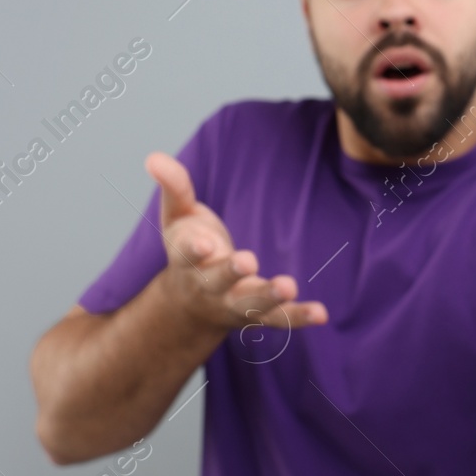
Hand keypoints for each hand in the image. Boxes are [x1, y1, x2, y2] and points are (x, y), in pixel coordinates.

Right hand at [144, 152, 326, 333]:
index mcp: (187, 261)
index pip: (186, 255)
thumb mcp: (178, 217)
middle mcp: (209, 286)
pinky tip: (321, 313)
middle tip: (247, 260)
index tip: (202, 243)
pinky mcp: (258, 314)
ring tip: (288, 286)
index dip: (193, 249)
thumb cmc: (189, 248)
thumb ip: (174, 187)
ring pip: (250, 304)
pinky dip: (299, 316)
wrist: (191, 303)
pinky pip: (279, 318)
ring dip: (269, 297)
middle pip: (217, 282)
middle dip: (230, 272)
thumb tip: (153, 157)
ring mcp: (233, 303)